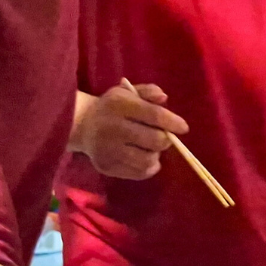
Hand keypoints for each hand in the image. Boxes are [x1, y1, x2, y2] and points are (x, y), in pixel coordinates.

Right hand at [72, 82, 188, 178]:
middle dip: (165, 140)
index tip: (183, 128)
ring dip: (155, 155)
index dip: (173, 122)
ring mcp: (108, 149)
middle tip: (162, 137)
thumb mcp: (127, 93)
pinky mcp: (106, 166)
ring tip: (150, 148)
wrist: (82, 124)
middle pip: (154, 140)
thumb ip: (148, 92)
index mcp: (119, 105)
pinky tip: (144, 158)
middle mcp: (112, 127)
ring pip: (147, 160)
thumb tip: (163, 97)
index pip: (154, 115)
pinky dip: (148, 168)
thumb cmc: (112, 107)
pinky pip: (138, 173)